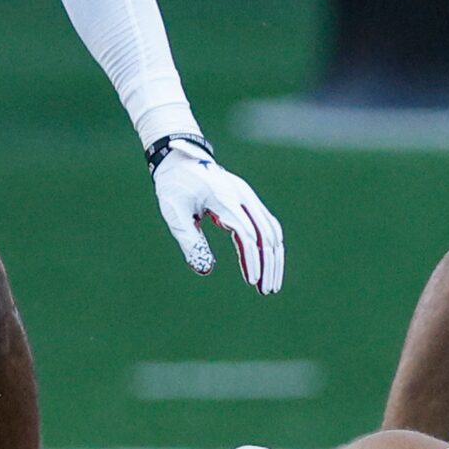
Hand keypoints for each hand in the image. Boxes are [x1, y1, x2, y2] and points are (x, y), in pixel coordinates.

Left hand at [152, 139, 284, 294]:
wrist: (179, 157)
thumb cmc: (174, 186)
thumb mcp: (175, 214)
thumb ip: (190, 241)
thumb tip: (205, 270)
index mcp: (225, 198)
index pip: (247, 233)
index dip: (252, 259)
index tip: (252, 282)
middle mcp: (243, 196)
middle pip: (267, 233)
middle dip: (270, 264)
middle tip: (267, 291)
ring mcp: (248, 197)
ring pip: (272, 230)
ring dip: (274, 257)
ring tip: (270, 283)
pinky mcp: (247, 200)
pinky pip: (266, 224)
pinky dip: (270, 245)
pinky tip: (266, 264)